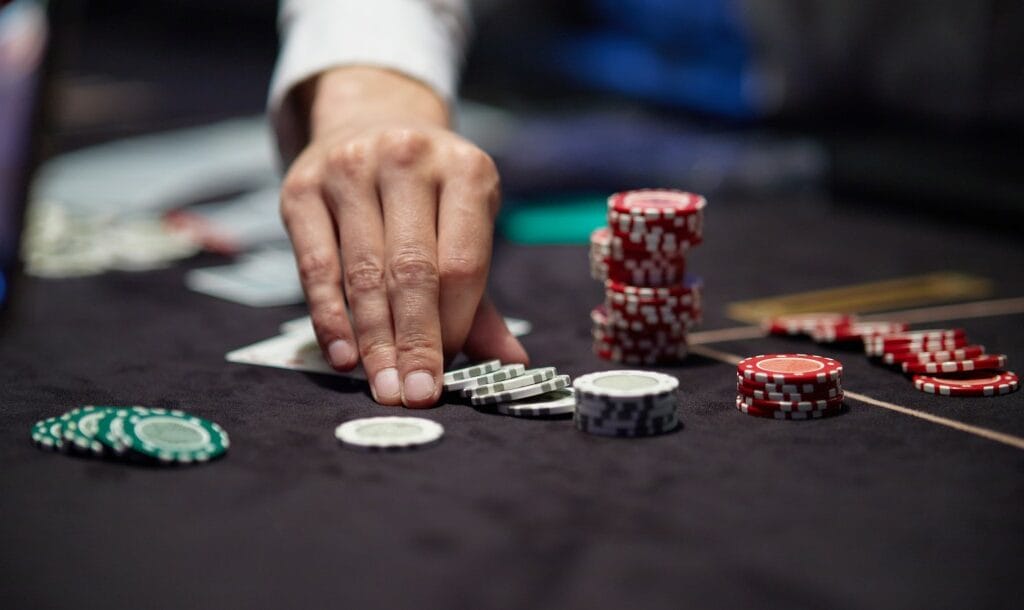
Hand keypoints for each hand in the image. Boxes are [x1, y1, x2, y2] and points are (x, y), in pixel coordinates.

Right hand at [280, 67, 528, 407]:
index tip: (446, 372)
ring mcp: (351, 168)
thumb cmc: (428, 194)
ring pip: (364, 273)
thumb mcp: (465, 226)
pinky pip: (316, 266)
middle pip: (414, 271)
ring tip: (384, 386)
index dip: (454, 325)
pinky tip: (344, 357)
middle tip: (415, 395)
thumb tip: (512, 360)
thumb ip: (481, 297)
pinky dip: (330, 317)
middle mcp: (408, 159)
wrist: (369, 119)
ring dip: (374, 340)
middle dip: (415, 342)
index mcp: (466, 169)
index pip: (462, 265)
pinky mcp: (302, 186)